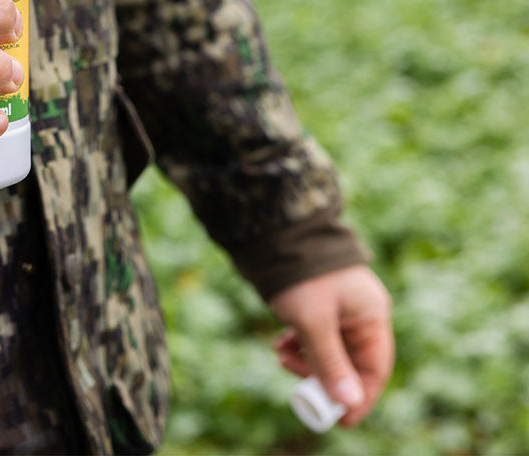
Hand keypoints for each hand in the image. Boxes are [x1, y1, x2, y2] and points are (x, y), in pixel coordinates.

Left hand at [269, 265, 393, 426]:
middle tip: (293, 376)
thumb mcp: (314, 322)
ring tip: (279, 354)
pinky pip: (315, 333)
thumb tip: (349, 403)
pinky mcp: (319, 301)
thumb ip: (331, 363)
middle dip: (322, 375)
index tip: (340, 419)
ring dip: (305, 358)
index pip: (375, 369)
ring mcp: (339, 305)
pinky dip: (298, 342)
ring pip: (329, 348)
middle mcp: (359, 311)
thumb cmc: (301, 275)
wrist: (275, 231)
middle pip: (350, 361)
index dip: (359, 398)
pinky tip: (279, 342)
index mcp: (371, 314)